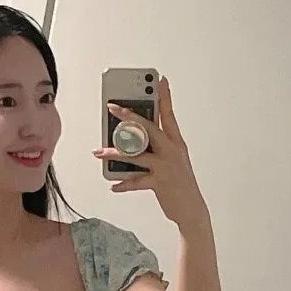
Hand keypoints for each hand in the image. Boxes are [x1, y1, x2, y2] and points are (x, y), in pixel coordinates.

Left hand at [94, 77, 209, 227]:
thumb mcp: (172, 160)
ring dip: (115, 153)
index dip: (165, 96)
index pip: (169, 115)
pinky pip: (137, 181)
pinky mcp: (160, 183)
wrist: (192, 210)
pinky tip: (113, 185)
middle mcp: (172, 151)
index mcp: (176, 142)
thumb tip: (131, 139)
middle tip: (113, 107)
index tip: (160, 80)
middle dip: (130, 117)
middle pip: (150, 128)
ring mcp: (166, 166)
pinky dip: (123, 184)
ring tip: (99, 152)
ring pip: (137, 154)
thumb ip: (156, 147)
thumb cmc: (179, 183)